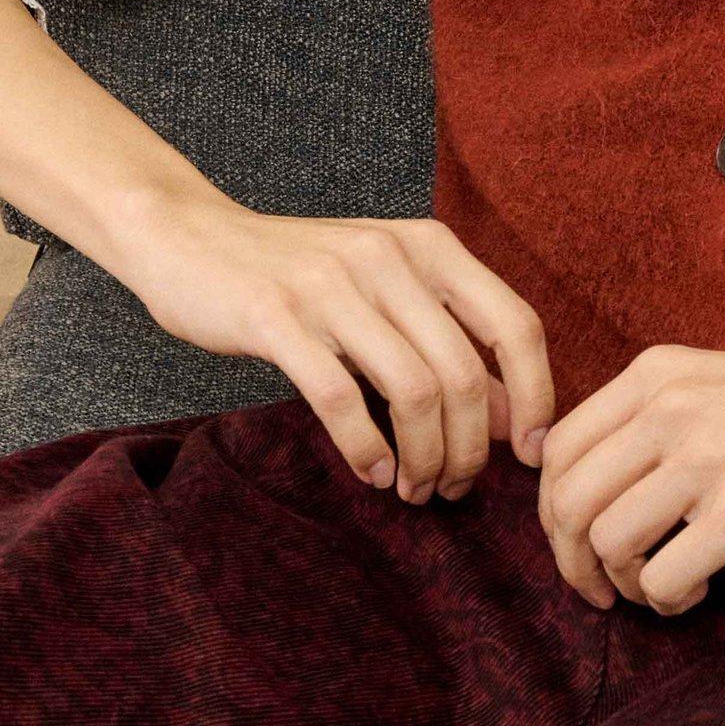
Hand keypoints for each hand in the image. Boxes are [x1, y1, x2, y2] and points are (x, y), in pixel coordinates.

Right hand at [106, 184, 553, 500]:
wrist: (187, 237)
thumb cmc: (296, 275)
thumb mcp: (385, 292)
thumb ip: (449, 346)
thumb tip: (515, 422)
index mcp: (429, 246)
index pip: (515, 325)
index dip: (537, 397)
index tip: (532, 456)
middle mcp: (389, 257)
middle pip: (464, 374)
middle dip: (470, 449)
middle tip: (453, 488)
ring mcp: (332, 284)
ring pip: (413, 391)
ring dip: (423, 458)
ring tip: (414, 488)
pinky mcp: (276, 315)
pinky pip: (340, 398)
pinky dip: (366, 448)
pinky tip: (372, 472)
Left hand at [536, 338, 724, 613]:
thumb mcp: (719, 384)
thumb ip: (651, 416)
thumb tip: (578, 479)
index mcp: (655, 374)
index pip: (558, 450)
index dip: (554, 511)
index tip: (578, 544)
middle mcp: (669, 410)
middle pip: (567, 502)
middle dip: (571, 560)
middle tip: (602, 591)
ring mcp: (705, 460)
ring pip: (606, 543)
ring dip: (623, 584)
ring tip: (660, 589)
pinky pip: (662, 577)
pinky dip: (666, 601)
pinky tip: (695, 595)